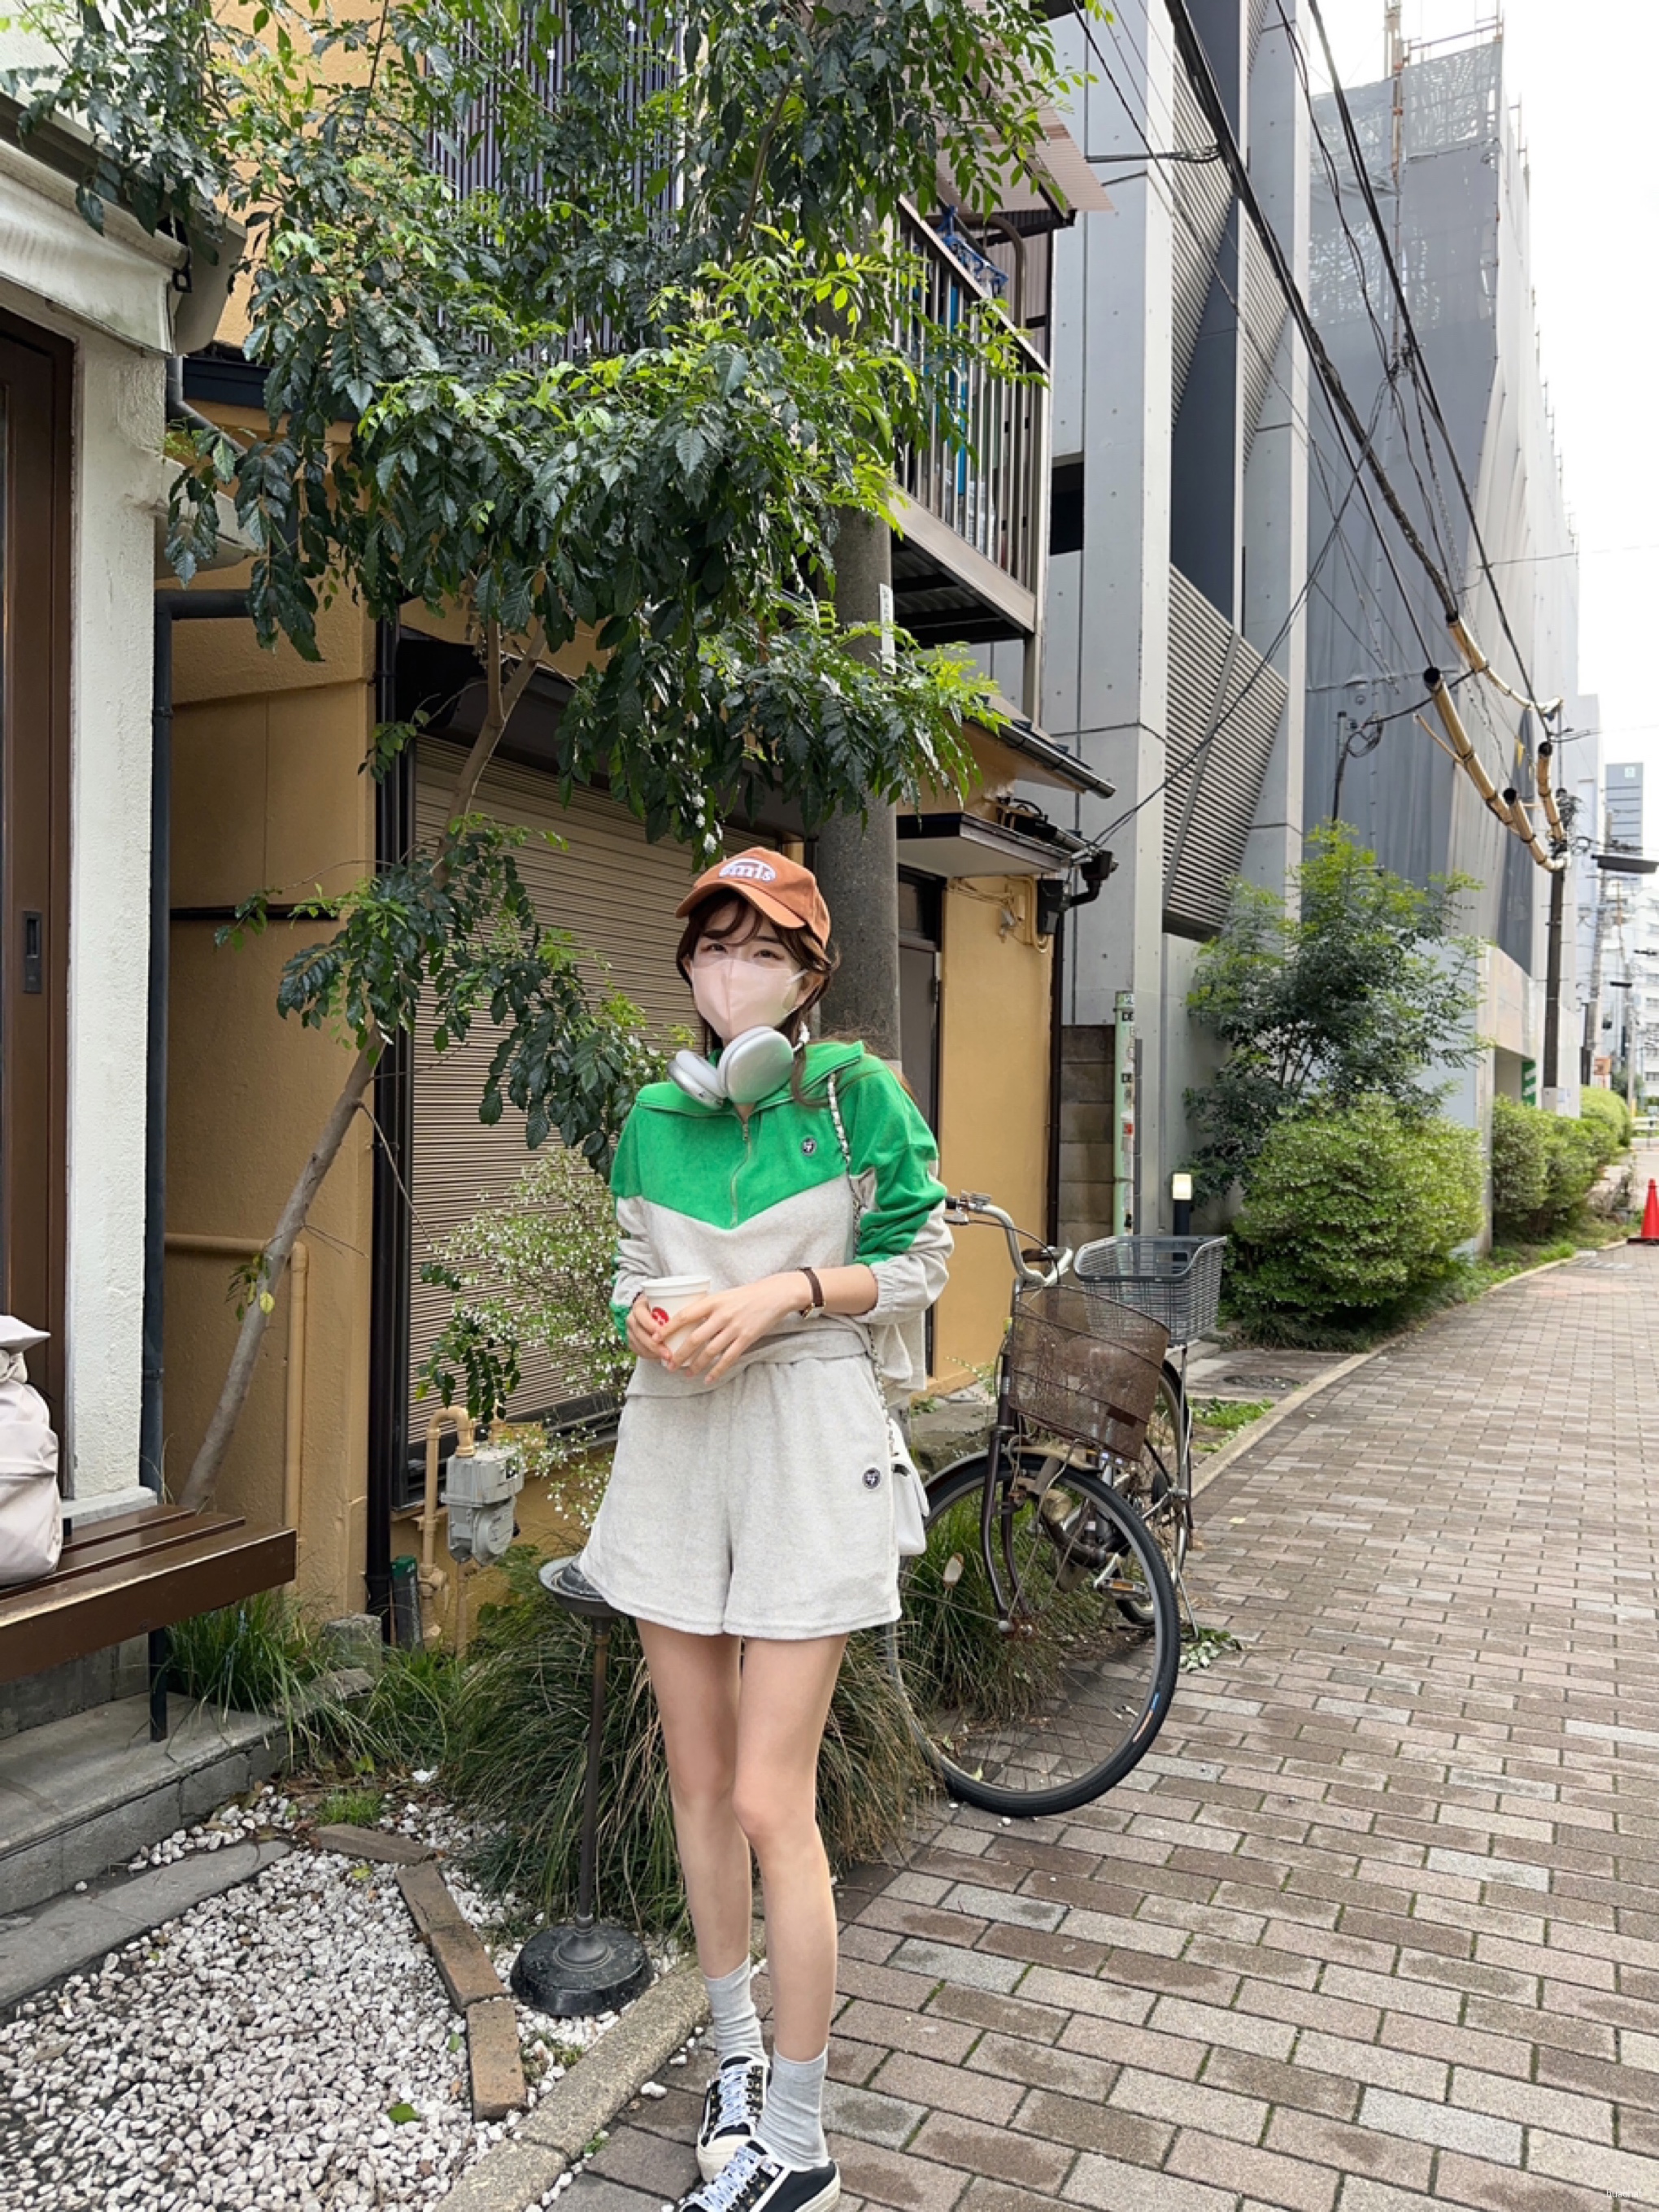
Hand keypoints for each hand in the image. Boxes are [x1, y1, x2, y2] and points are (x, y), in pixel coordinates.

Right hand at [626, 1295, 672, 1363]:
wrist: (654, 1311)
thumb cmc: (664, 1306)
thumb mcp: (669, 1301)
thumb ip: (677, 1303)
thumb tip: (695, 1307)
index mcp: (640, 1305)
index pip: (640, 1313)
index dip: (649, 1323)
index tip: (660, 1331)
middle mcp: (633, 1318)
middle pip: (639, 1332)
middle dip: (653, 1345)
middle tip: (667, 1353)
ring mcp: (631, 1330)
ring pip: (637, 1344)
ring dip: (652, 1353)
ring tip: (667, 1358)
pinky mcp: (632, 1341)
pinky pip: (638, 1351)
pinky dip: (649, 1356)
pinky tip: (660, 1358)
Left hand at [661, 1275, 807, 1384]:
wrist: (774, 1295)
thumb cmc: (746, 1295)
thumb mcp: (724, 1296)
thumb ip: (708, 1308)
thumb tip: (688, 1322)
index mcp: (713, 1301)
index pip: (685, 1316)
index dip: (668, 1328)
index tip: (655, 1338)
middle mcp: (722, 1315)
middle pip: (695, 1338)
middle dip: (679, 1354)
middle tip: (669, 1365)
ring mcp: (734, 1328)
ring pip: (710, 1351)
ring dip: (696, 1365)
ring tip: (686, 1374)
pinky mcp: (746, 1338)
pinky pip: (728, 1358)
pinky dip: (717, 1370)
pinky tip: (708, 1378)